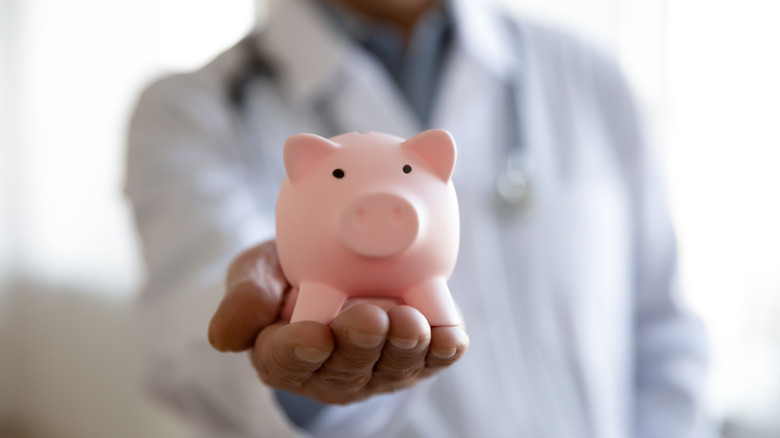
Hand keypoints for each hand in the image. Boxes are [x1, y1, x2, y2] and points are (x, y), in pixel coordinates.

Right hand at [208, 240, 468, 403]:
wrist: (334, 263)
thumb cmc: (288, 271)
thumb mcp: (256, 273)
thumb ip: (244, 299)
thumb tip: (224, 337)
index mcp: (282, 354)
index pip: (287, 361)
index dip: (300, 351)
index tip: (314, 336)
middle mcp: (330, 370)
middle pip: (346, 367)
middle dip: (361, 345)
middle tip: (371, 319)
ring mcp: (375, 368)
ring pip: (391, 368)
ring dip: (404, 349)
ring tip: (412, 323)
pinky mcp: (413, 357)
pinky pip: (431, 359)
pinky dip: (440, 351)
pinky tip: (448, 340)